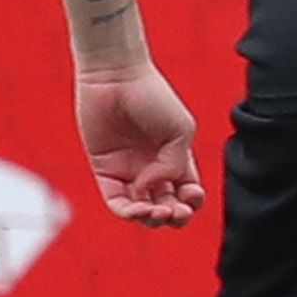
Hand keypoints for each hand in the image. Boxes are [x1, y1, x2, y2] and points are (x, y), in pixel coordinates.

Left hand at [73, 63, 203, 224]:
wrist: (116, 78)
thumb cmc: (153, 97)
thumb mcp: (179, 131)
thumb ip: (173, 164)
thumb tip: (152, 188)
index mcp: (176, 157)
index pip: (188, 191)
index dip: (193, 202)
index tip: (192, 195)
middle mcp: (153, 168)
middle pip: (167, 205)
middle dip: (175, 216)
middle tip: (175, 212)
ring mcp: (129, 170)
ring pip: (142, 209)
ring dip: (151, 218)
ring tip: (155, 212)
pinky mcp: (104, 169)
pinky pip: (116, 200)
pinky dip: (127, 210)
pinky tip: (137, 206)